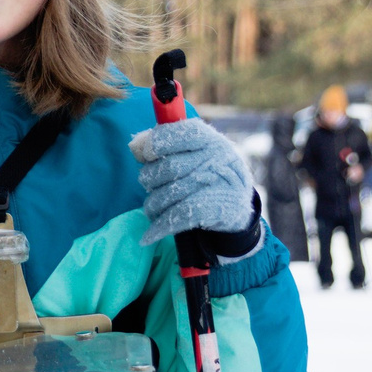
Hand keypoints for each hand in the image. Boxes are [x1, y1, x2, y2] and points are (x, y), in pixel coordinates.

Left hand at [130, 118, 256, 245]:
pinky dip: (157, 229)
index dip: (155, 144)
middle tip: (151, 185)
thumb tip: (135, 145)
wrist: (236, 205)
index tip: (147, 155)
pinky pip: (175, 218)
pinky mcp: (213, 210)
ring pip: (166, 195)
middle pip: (166, 169)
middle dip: (149, 179)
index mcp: (208, 139)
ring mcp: (216, 184)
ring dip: (153, 205)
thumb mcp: (191, 151)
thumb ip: (161, 143)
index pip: (176, 134)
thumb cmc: (204, 172)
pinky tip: (147, 237)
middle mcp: (216, 158)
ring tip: (155, 207)